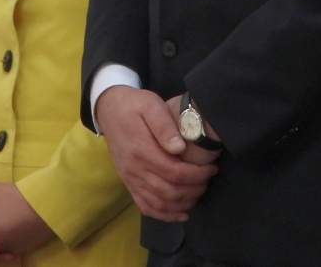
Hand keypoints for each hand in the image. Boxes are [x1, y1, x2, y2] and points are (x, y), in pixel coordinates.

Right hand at [94, 86, 216, 221]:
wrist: (109, 110)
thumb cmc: (134, 105)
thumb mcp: (150, 105)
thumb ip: (164, 125)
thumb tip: (179, 147)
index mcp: (142, 150)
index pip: (175, 172)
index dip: (197, 175)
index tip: (211, 168)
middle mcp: (135, 169)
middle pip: (170, 191)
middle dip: (194, 189)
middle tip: (209, 179)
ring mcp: (130, 179)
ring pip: (160, 203)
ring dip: (183, 203)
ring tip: (199, 193)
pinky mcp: (128, 183)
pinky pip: (146, 207)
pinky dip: (165, 214)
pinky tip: (180, 213)